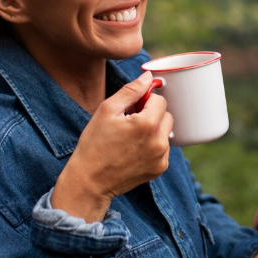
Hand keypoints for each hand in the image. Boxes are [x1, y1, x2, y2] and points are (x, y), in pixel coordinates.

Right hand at [52, 72, 173, 221]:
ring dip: (154, 130)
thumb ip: (131, 90)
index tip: (131, 108)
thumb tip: (148, 76)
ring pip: (166, 132)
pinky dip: (153, 145)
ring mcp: (161, 157)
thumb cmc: (94, 143)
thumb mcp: (107, 110)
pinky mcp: (160, 168)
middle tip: (130, 122)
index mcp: (147, 124)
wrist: (90, 181)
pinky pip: (163, 148)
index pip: (160, 100)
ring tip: (131, 137)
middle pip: (167, 115)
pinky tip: (134, 150)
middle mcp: (159, 141)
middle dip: (152, 114)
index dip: (145, 100)